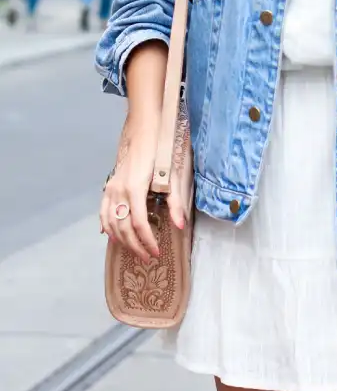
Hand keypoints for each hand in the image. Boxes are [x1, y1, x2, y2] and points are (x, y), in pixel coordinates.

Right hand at [100, 124, 184, 261]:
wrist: (143, 133)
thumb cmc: (159, 152)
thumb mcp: (171, 176)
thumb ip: (174, 202)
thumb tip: (180, 226)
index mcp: (134, 189)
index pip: (138, 224)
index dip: (147, 241)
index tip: (156, 252)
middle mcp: (119, 191)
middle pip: (123, 228)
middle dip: (135, 246)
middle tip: (148, 257)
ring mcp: (111, 189)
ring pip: (111, 223)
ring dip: (122, 240)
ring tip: (135, 250)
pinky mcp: (109, 186)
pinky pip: (103, 212)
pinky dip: (106, 226)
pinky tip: (110, 235)